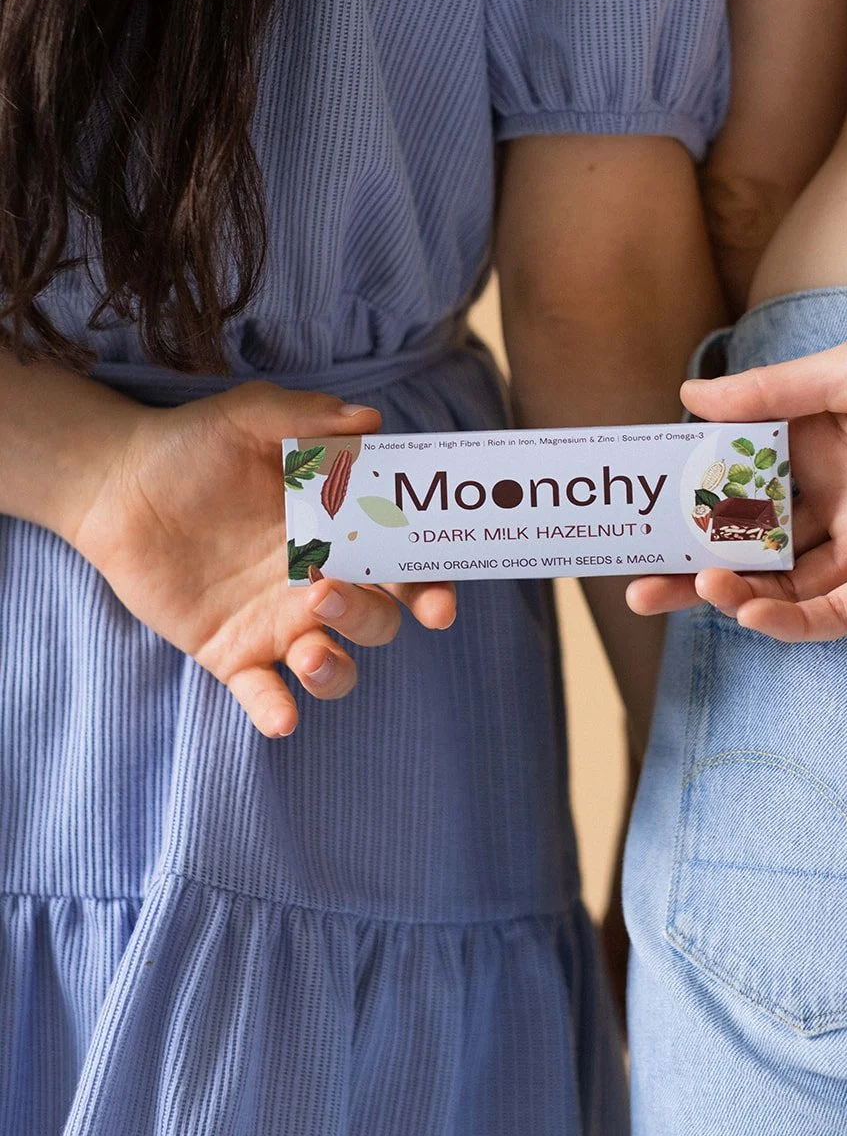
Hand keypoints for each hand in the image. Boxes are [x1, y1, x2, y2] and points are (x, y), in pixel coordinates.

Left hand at [72, 382, 455, 735]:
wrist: (119, 485)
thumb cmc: (194, 445)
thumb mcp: (248, 417)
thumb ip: (306, 416)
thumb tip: (369, 421)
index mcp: (340, 532)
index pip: (404, 565)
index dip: (430, 585)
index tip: (437, 601)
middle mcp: (319, 582)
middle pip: (378, 620)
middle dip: (375, 618)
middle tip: (331, 592)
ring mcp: (278, 623)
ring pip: (334, 667)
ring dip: (335, 671)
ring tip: (307, 654)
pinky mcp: (232, 653)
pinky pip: (265, 695)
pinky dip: (277, 712)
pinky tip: (281, 719)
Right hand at [627, 327, 846, 639]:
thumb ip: (768, 395)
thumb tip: (688, 395)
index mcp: (812, 444)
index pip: (733, 482)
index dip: (684, 500)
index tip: (633, 509)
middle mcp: (831, 498)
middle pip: (746, 545)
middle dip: (689, 566)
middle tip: (634, 581)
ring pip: (782, 585)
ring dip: (733, 594)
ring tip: (690, 588)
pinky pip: (837, 612)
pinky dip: (791, 620)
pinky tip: (750, 612)